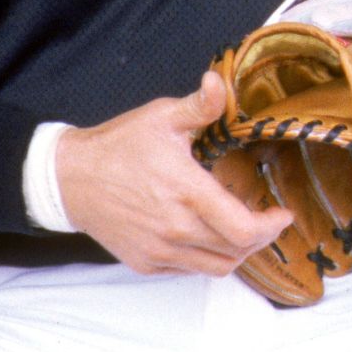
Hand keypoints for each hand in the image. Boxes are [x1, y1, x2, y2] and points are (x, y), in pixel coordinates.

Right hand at [55, 70, 291, 276]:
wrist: (69, 178)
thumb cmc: (117, 146)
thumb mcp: (161, 117)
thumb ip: (199, 104)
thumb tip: (220, 80)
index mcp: (187, 193)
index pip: (244, 229)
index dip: (272, 226)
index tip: (282, 212)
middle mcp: (175, 229)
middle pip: (237, 251)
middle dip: (262, 237)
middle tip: (268, 219)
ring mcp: (159, 250)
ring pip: (217, 267)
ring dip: (238, 252)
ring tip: (243, 229)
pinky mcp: (145, 262)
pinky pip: (189, 270)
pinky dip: (208, 258)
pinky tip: (210, 235)